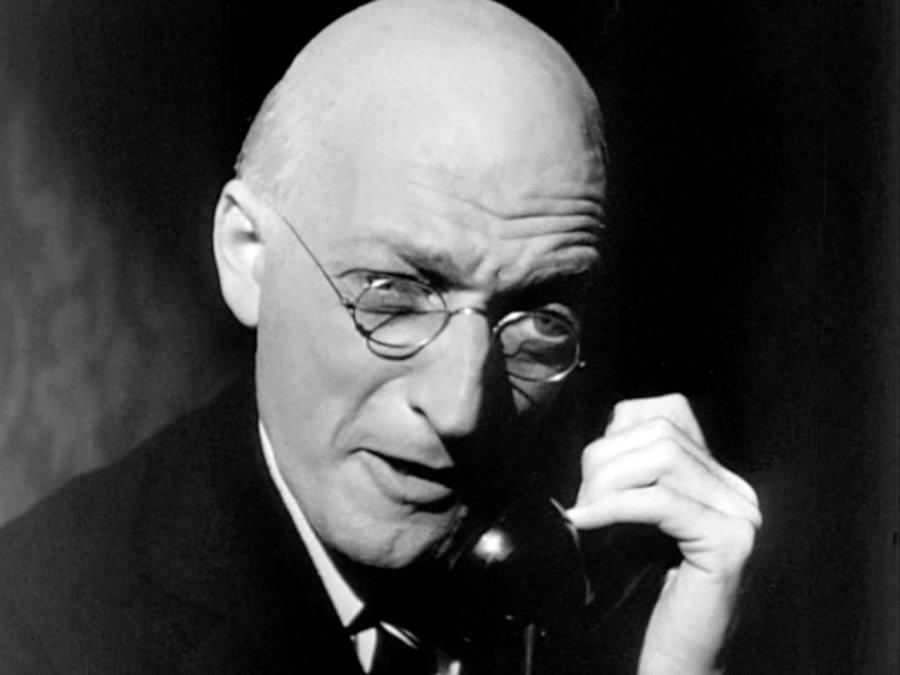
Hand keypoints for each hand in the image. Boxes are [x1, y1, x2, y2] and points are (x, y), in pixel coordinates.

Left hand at [566, 394, 761, 674]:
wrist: (678, 660)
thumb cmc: (646, 594)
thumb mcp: (635, 519)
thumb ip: (632, 476)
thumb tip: (600, 444)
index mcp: (717, 478)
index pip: (668, 411)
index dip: (617, 432)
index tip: (592, 475)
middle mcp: (737, 490)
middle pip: (659, 431)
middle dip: (603, 460)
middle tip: (581, 504)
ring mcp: (740, 514)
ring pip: (661, 457)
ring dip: (607, 482)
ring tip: (587, 515)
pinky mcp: (729, 542)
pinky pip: (661, 500)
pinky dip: (615, 505)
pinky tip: (589, 522)